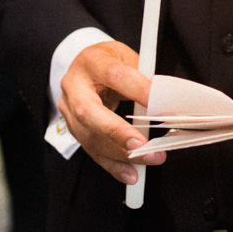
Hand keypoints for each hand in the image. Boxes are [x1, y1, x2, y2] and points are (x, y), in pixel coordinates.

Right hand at [57, 40, 165, 184]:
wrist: (84, 67)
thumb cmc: (108, 61)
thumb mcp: (126, 57)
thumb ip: (142, 76)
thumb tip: (163, 101)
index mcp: (91, 62)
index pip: (113, 75)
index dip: (136, 89)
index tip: (157, 103)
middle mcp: (74, 86)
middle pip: (89, 112)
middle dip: (117, 133)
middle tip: (142, 147)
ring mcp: (69, 109)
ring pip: (89, 137)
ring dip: (119, 155)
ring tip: (145, 161)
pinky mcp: (73, 128)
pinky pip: (92, 150)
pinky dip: (113, 164)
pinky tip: (129, 173)